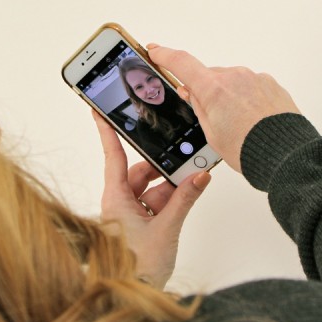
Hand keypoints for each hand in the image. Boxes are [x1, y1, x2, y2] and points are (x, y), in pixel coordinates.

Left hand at [94, 111, 209, 289]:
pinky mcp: (138, 226)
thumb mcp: (167, 228)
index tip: (99, 110)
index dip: (107, 132)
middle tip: (186, 162)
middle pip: (140, 173)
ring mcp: (128, 215)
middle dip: (163, 170)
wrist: (133, 297)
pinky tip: (186, 198)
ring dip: (171, 189)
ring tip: (191, 185)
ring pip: (150, 190)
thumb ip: (185, 200)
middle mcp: (119, 204)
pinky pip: (154, 204)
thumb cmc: (138, 267)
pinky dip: (170, 202)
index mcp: (115, 199)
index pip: (113, 157)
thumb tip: (200, 176)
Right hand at [147, 44, 300, 171]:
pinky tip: (246, 118)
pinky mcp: (268, 82)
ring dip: (224, 96)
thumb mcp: (210, 133)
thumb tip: (188, 91)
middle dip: (202, 91)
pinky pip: (246, 84)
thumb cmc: (248, 148)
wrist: (283, 153)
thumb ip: (197, 107)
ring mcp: (253, 77)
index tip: (154, 52)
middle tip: (207, 116)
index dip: (164, 55)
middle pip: (206, 76)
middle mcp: (233, 76)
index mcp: (213, 89)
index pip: (181, 63)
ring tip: (233, 123)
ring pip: (227, 81)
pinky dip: (242, 97)